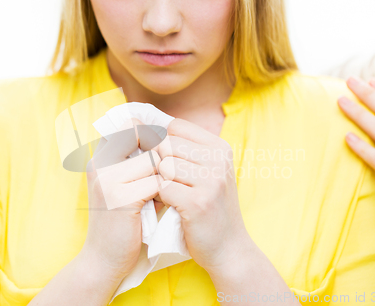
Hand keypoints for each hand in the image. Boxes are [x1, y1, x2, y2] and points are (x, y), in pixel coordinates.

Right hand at [82, 122, 163, 279]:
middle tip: (167, 170)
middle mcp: (100, 164)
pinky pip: (156, 183)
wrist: (103, 260)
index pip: (128, 124)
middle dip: (161, 151)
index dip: (150, 132)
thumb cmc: (122, 222)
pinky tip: (163, 204)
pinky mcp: (121, 199)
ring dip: (165, 175)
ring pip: (153, 160)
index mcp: (99, 158)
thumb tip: (169, 140)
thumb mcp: (126, 187)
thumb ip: (139, 164)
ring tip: (164, 190)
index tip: (164, 148)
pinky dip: (165, 193)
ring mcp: (108, 180)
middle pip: (141, 136)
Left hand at [155, 118, 252, 270]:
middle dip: (158, 162)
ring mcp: (211, 181)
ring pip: (163, 165)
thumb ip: (186, 150)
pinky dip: (161, 198)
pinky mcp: (198, 203)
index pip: (176, 126)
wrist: (229, 248)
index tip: (163, 160)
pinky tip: (171, 206)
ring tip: (171, 195)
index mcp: (220, 147)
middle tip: (165, 181)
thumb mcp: (208, 172)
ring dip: (159, 181)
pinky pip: (162, 187)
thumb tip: (146, 125)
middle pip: (166, 143)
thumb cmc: (210, 207)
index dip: (162, 141)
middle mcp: (218, 160)